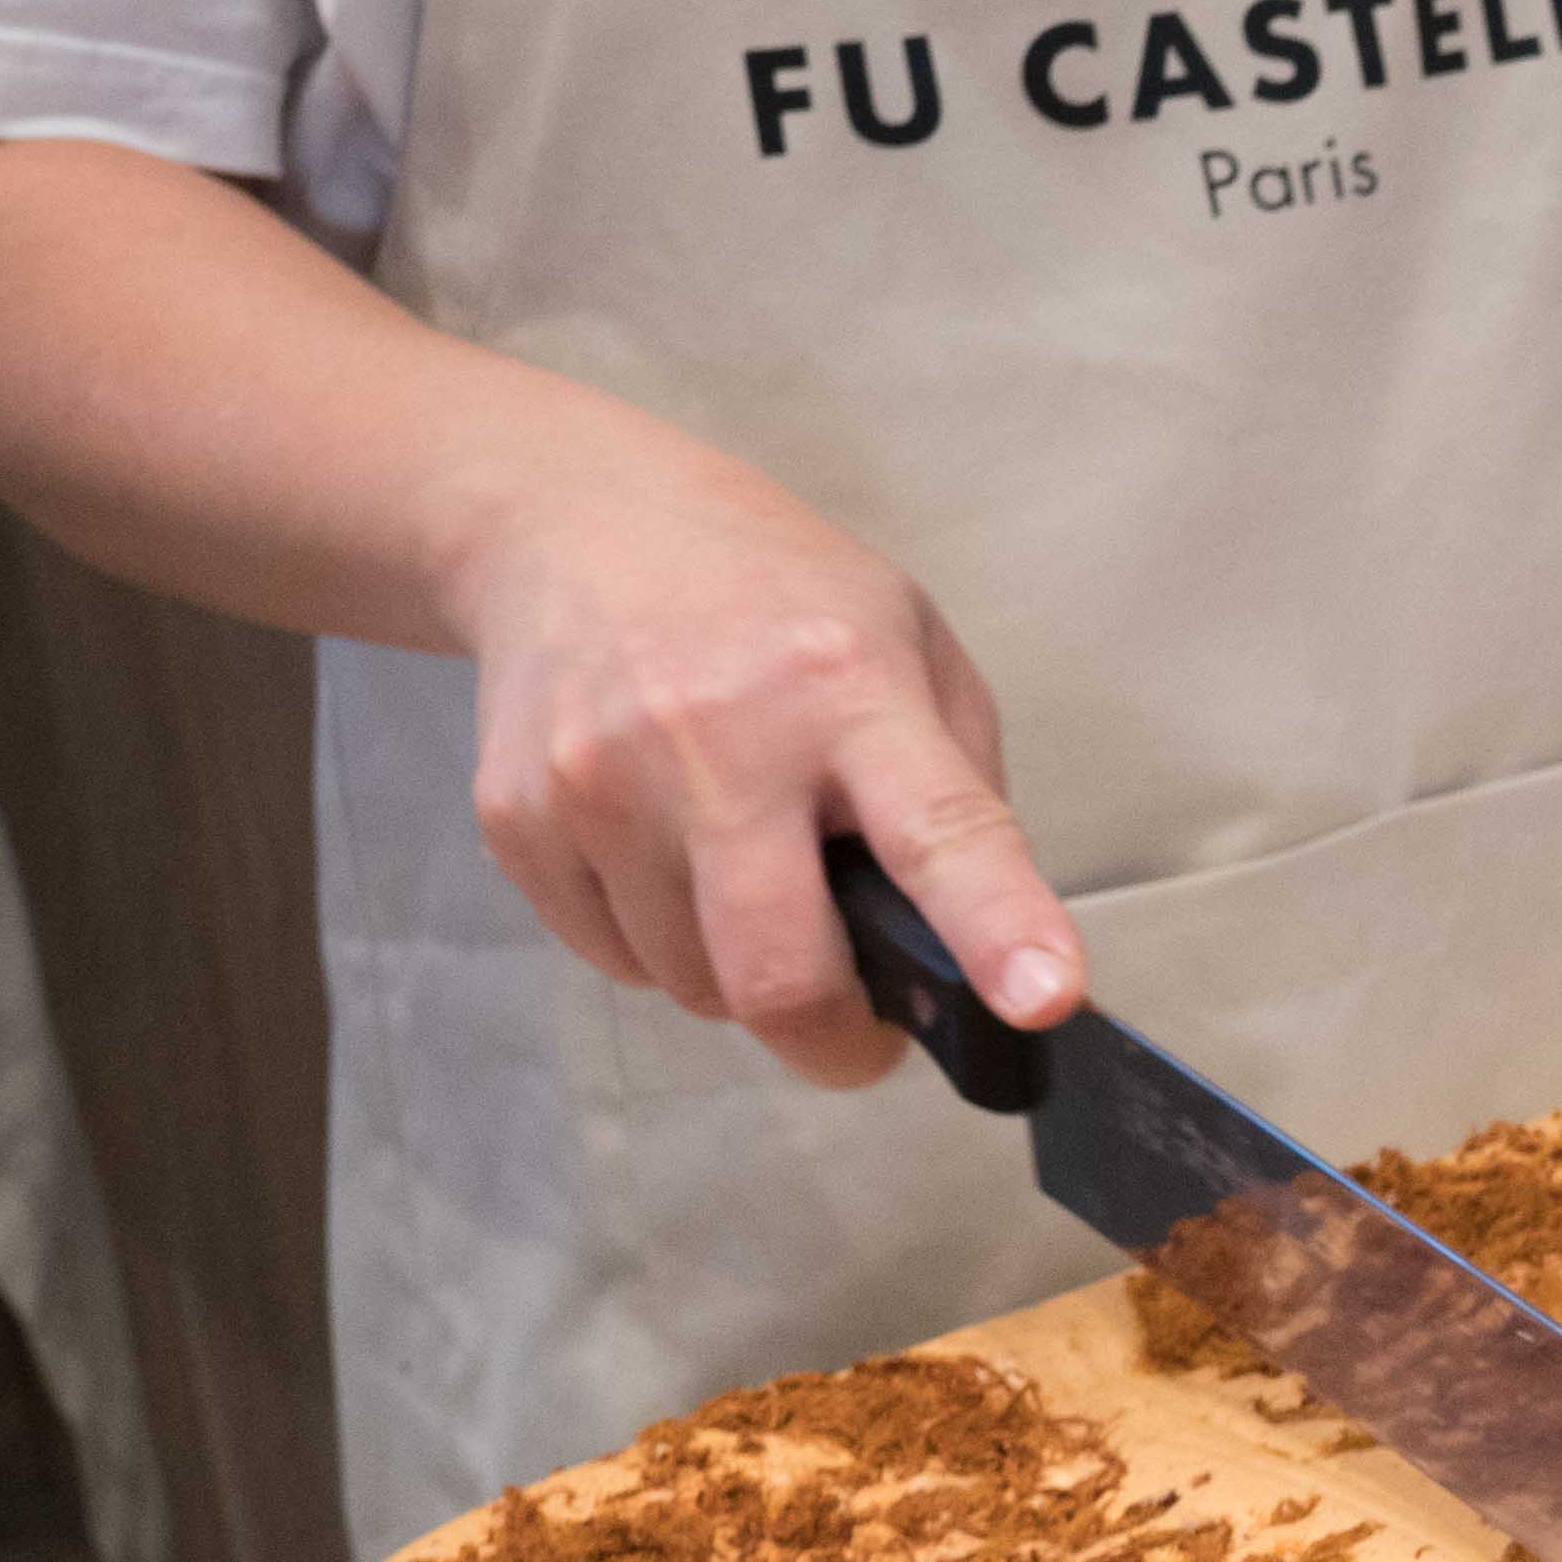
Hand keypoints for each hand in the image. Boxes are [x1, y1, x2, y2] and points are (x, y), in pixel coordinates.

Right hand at [440, 415, 1083, 1086]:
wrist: (570, 521)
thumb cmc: (771, 603)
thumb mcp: (911, 649)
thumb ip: (958, 800)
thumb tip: (984, 962)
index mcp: (851, 690)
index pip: (941, 834)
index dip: (999, 931)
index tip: (1044, 1000)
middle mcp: (719, 739)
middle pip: (780, 975)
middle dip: (835, 1040)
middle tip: (862, 1026)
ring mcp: (603, 781)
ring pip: (695, 986)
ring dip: (737, 970)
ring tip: (745, 868)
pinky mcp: (517, 817)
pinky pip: (615, 960)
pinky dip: (657, 941)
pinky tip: (665, 848)